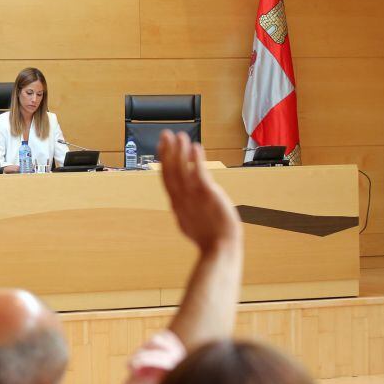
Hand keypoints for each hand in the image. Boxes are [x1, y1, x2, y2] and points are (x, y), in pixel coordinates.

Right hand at [159, 131, 241, 252]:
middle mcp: (181, 198)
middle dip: (167, 151)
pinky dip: (194, 159)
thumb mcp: (190, 225)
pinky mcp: (207, 194)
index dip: (164, 162)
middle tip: (165, 135)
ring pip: (181, 169)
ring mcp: (193, 195)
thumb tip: (180, 209)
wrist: (219, 248)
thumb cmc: (209, 240)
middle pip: (170, 170)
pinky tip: (195, 147)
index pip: (167, 178)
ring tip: (179, 136)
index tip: (163, 148)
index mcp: (177, 204)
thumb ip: (185, 212)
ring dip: (179, 151)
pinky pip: (198, 173)